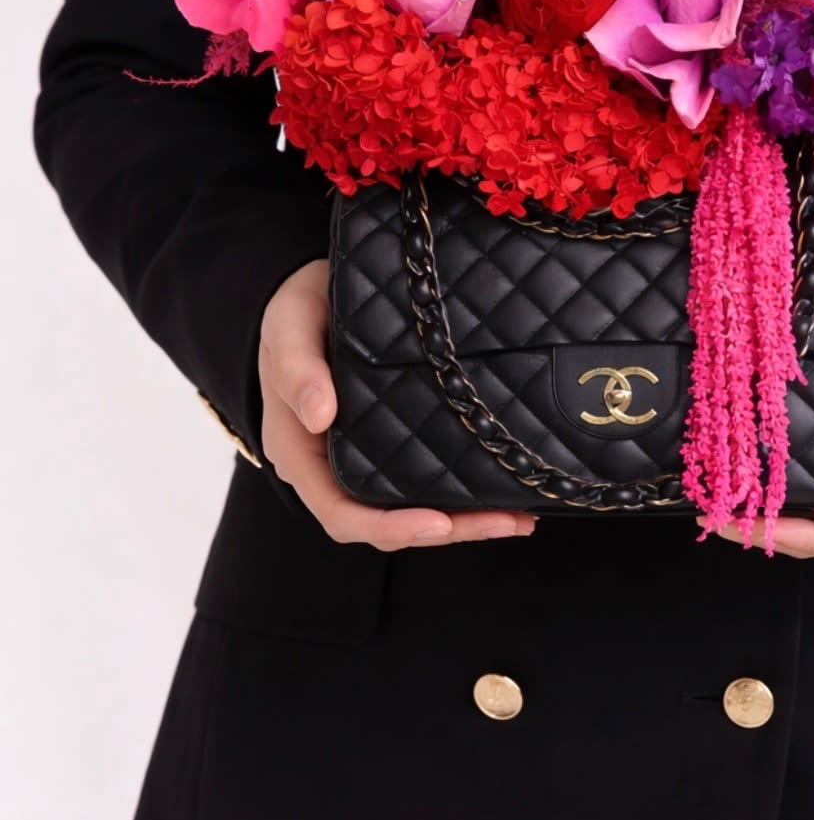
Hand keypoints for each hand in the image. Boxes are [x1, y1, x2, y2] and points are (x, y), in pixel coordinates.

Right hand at [258, 258, 536, 549]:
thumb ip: (297, 366)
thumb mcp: (289, 326)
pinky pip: (426, 482)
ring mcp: (365, 458)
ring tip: (518, 518)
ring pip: (413, 510)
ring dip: (465, 520)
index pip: (341, 512)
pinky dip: (464, 495)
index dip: (388, 526)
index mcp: (299, 452)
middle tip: (504, 521)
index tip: (438, 523)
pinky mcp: (394, 444)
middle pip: (387, 523)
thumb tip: (318, 416)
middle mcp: (331, 466)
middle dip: (448, 530)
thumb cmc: (297, 310)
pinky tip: (505, 493)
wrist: (316, 289)